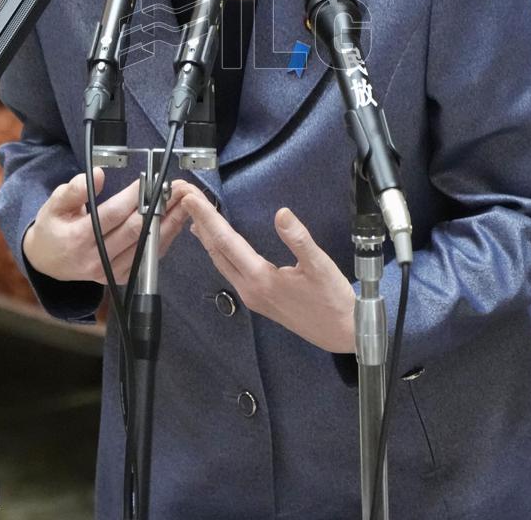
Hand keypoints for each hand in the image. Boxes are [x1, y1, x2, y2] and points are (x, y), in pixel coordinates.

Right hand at [23, 169, 199, 284]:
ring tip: (184, 201)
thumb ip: (73, 190)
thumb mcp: (53, 206)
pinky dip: (165, 238)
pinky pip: (149, 257)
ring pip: (147, 246)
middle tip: (176, 188)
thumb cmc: (53, 229)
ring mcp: (111, 272)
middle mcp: (96, 260)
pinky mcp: (122, 276)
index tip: (149, 179)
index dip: (133, 197)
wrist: (48, 263)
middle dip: (159, 207)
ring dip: (169, 222)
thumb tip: (98, 175)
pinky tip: (176, 221)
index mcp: (78, 240)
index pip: (112, 215)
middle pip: (135, 231)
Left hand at [182, 193, 355, 352]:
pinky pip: (229, 270)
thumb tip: (281, 213)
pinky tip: (220, 244)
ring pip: (220, 262)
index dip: (206, 217)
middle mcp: (249, 288)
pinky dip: (219, 251)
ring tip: (196, 216)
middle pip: (216, 250)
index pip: (225, 240)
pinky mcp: (259, 299)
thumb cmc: (333, 299)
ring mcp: (252, 296)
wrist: (343, 333)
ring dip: (207, 238)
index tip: (191, 198)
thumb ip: (299, 239)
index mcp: (260, 278)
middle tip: (186, 198)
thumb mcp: (320, 265)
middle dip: (199, 223)